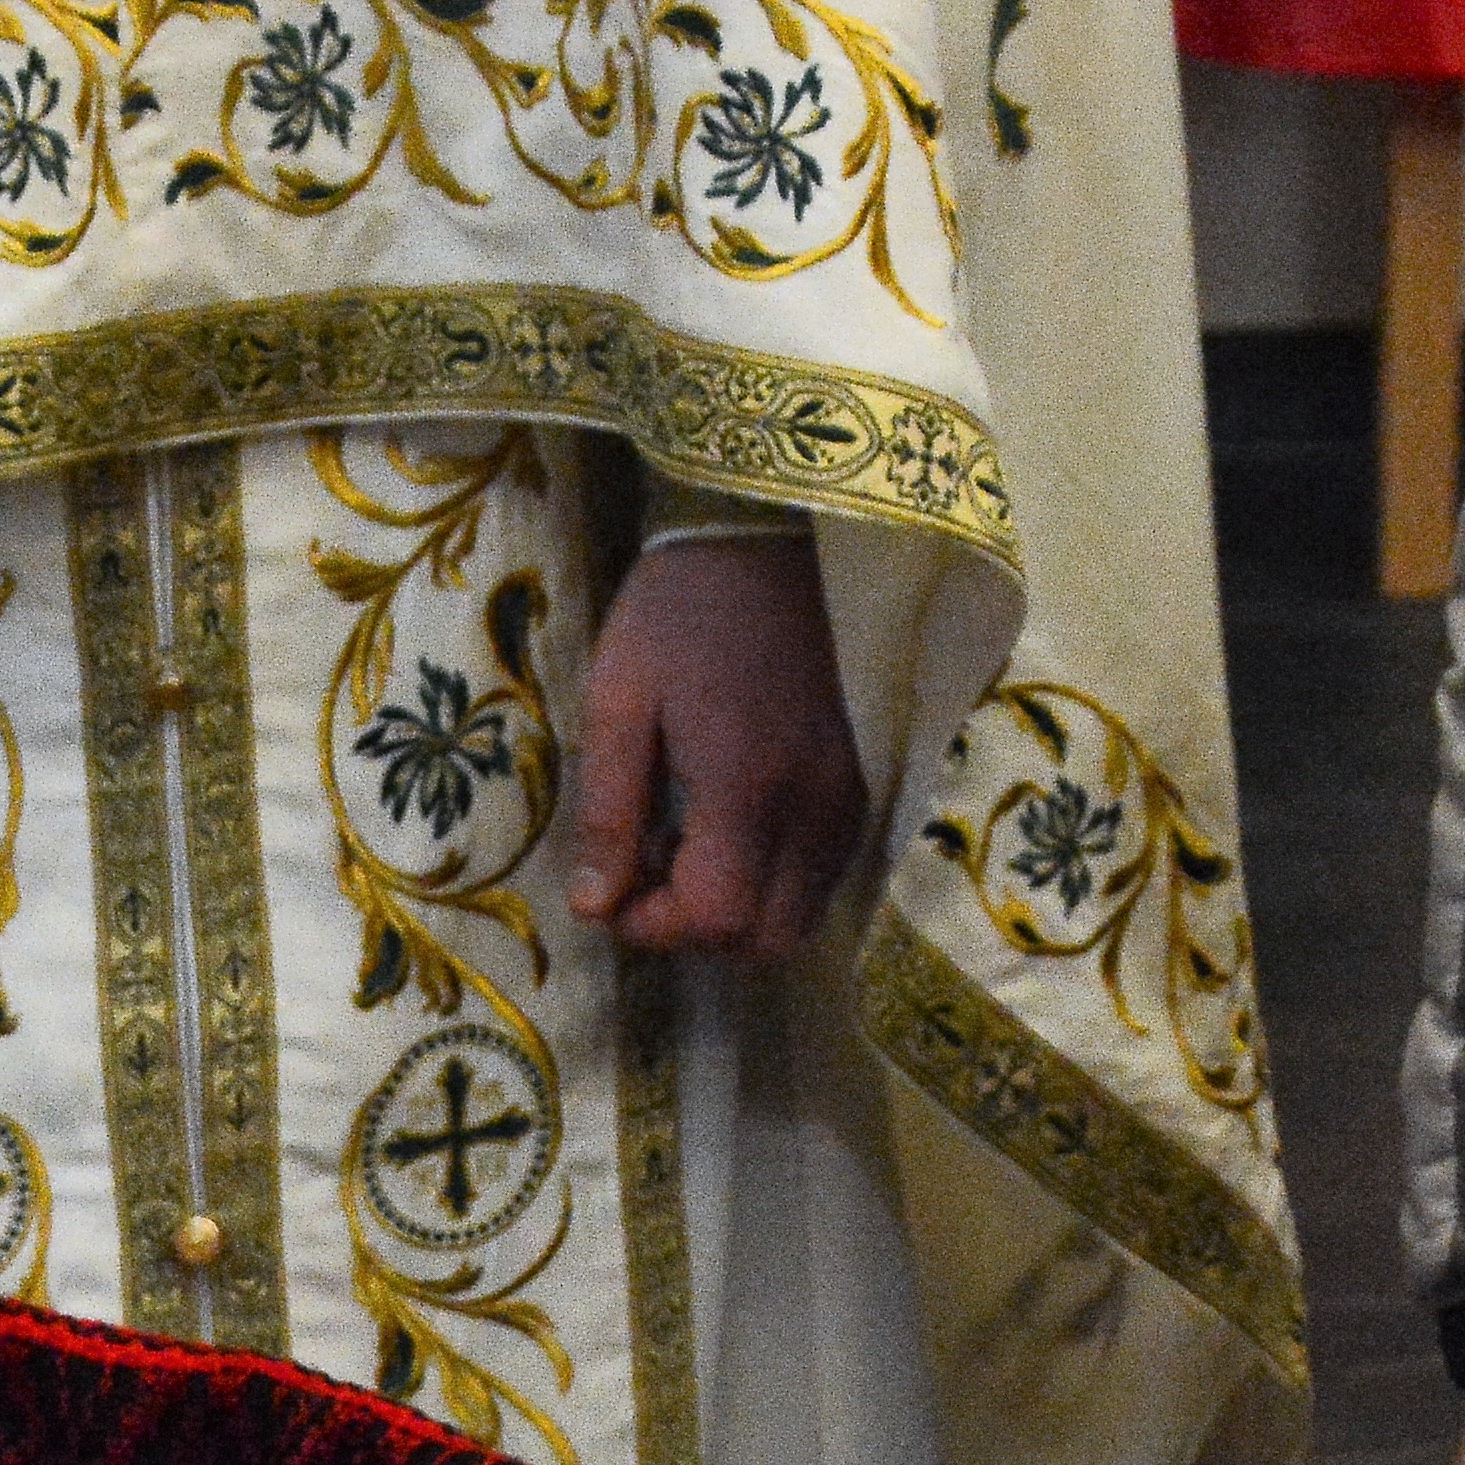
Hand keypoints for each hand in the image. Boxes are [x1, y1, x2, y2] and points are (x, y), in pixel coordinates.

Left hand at [569, 526, 870, 960]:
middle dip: (700, 928)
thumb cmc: (681, 605)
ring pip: (805, 913)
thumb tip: (595, 907)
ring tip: (691, 840)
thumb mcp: (619, 697)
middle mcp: (815, 807)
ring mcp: (853, 796)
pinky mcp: (870, 778)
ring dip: (742, 906)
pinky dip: (778, 877)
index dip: (656, 928)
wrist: (778, 527)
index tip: (615, 894)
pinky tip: (737, 820)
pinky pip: (828, 871)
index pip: (715, 918)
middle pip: (768, 937)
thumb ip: (608, 812)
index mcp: (746, 786)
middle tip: (652, 871)